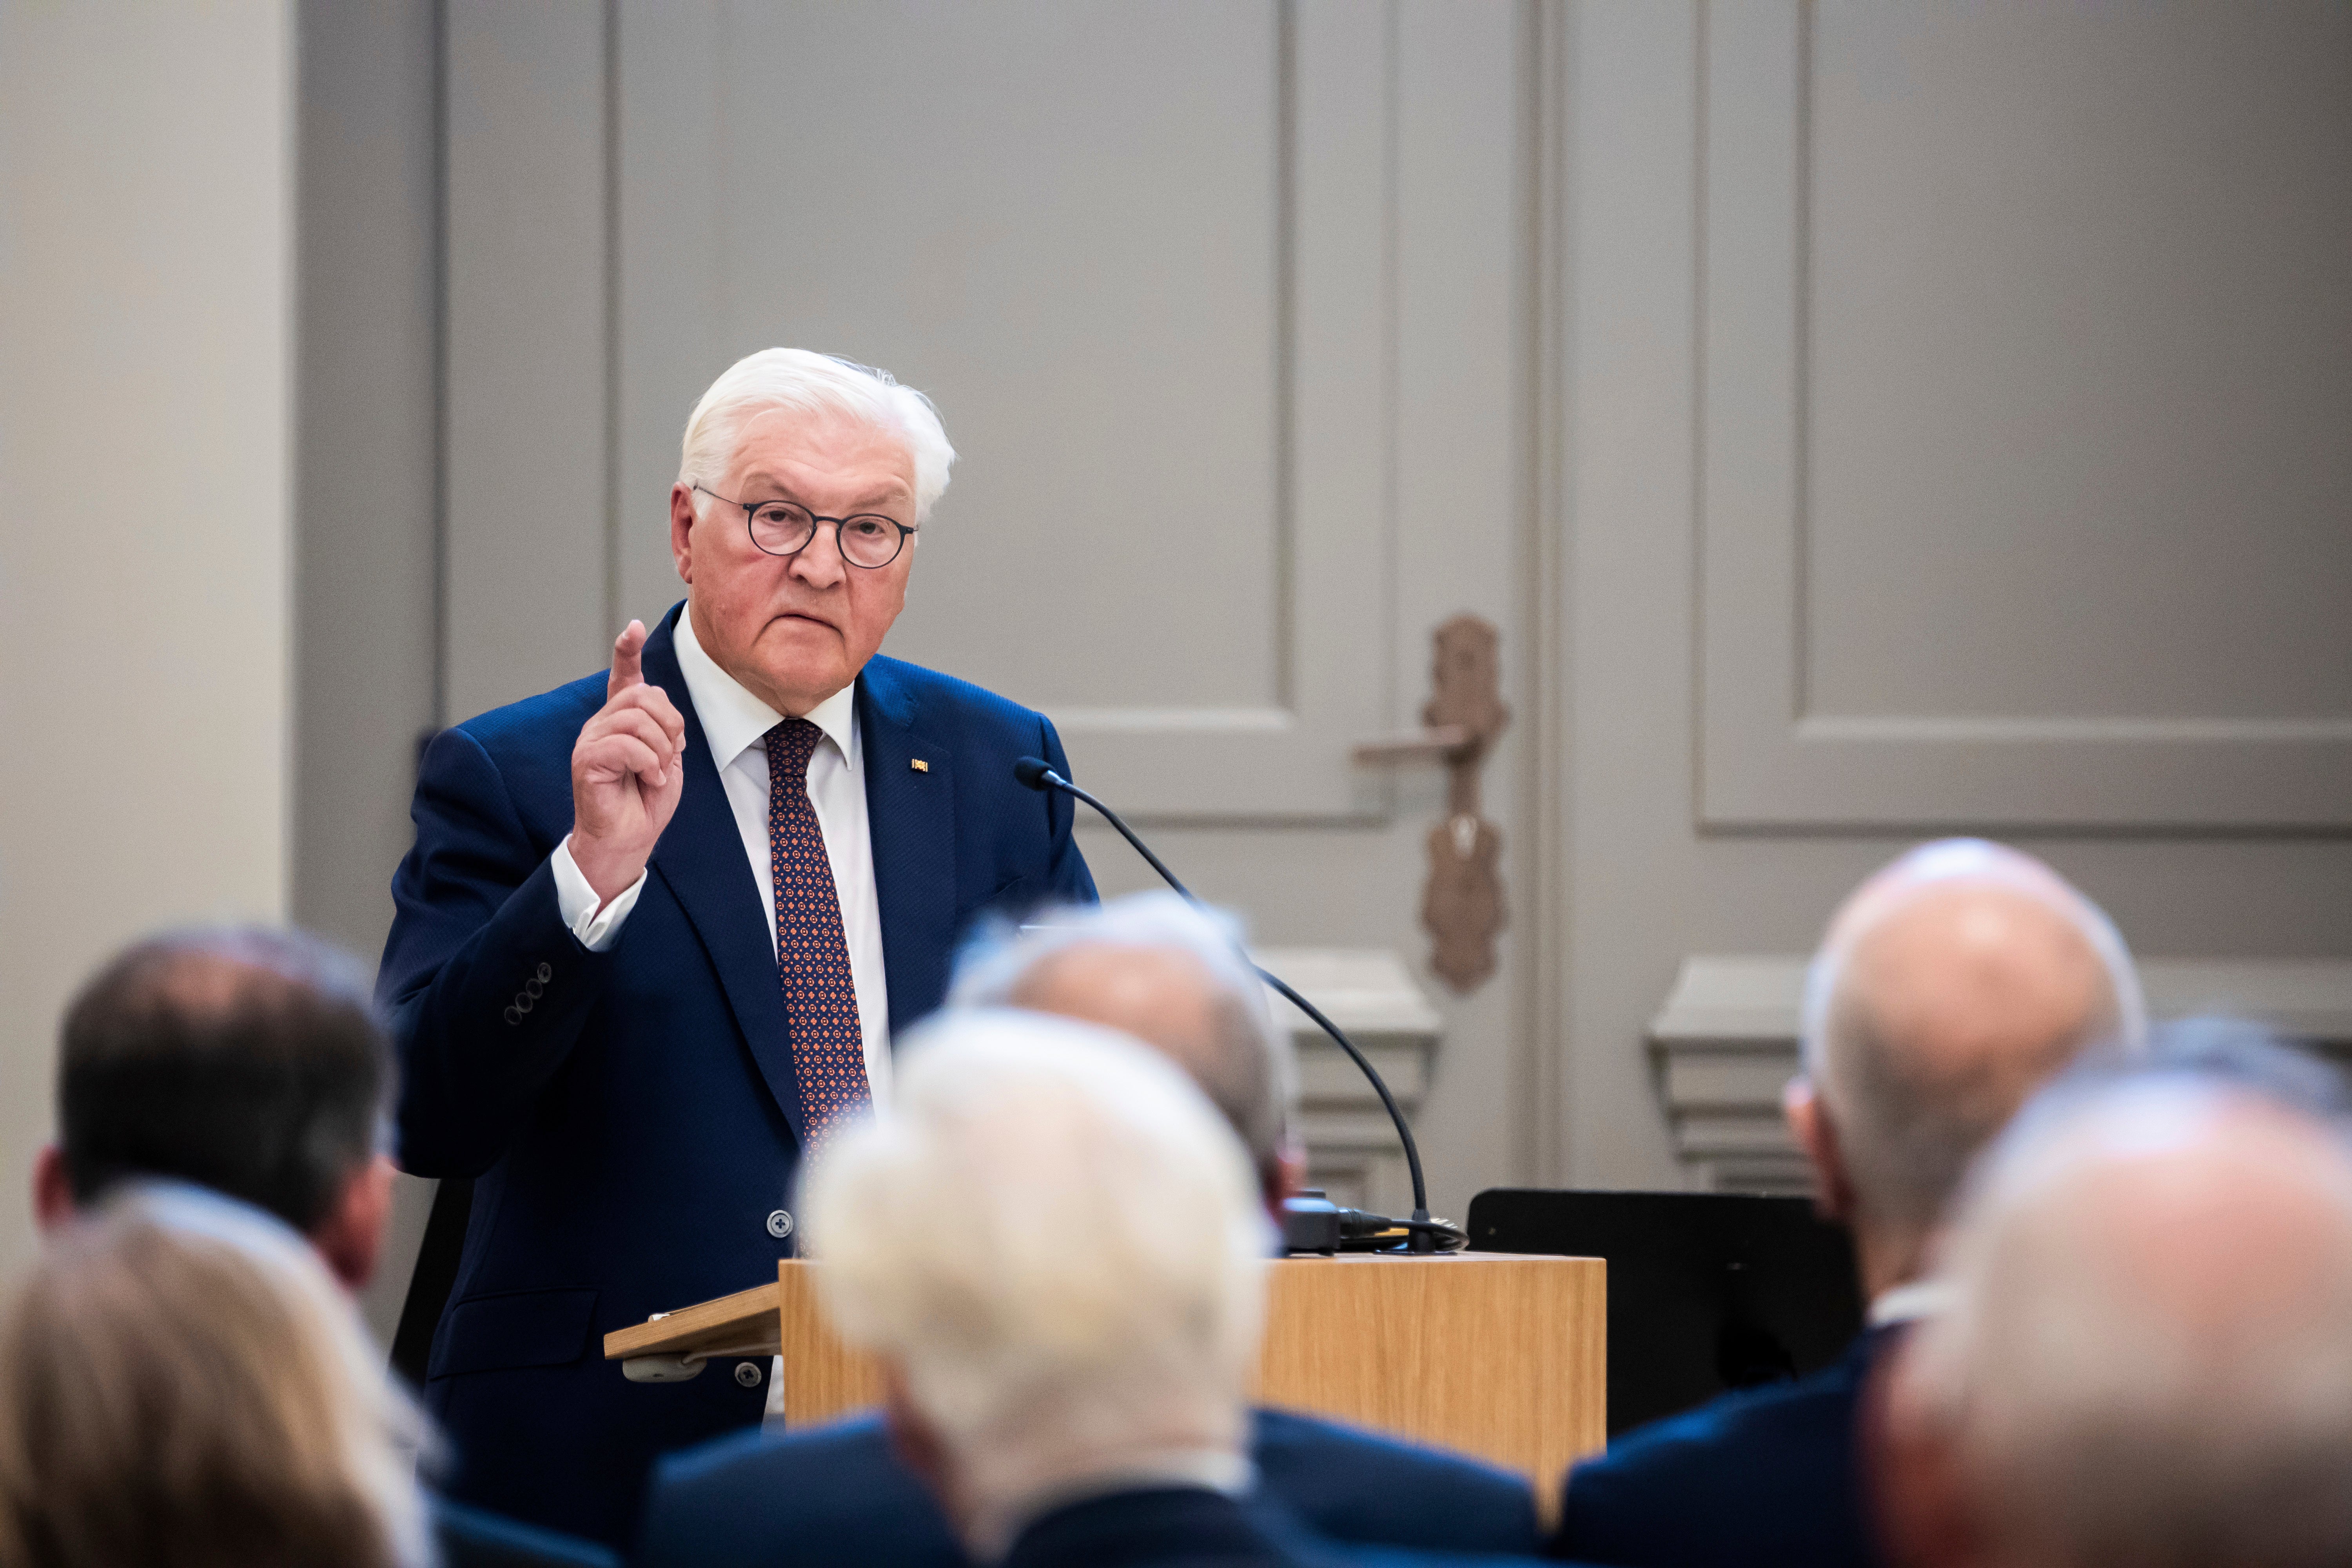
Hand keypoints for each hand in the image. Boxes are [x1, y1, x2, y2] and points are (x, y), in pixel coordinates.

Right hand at [569, 620, 686, 904]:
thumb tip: (659, 703)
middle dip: (670, 726)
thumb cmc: (646, 801)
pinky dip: (647, 763)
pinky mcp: (586, 760)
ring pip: (636, 720)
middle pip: (645, 697)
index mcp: (622, 720)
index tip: (633, 628)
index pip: (624, 677)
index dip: (627, 651)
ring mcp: (591, 740)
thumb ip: (664, 727)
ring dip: (660, 749)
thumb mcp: (666, 756)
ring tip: (655, 773)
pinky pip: (625, 745)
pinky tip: (647, 780)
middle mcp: (602, 724)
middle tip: (668, 757)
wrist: (628, 839)